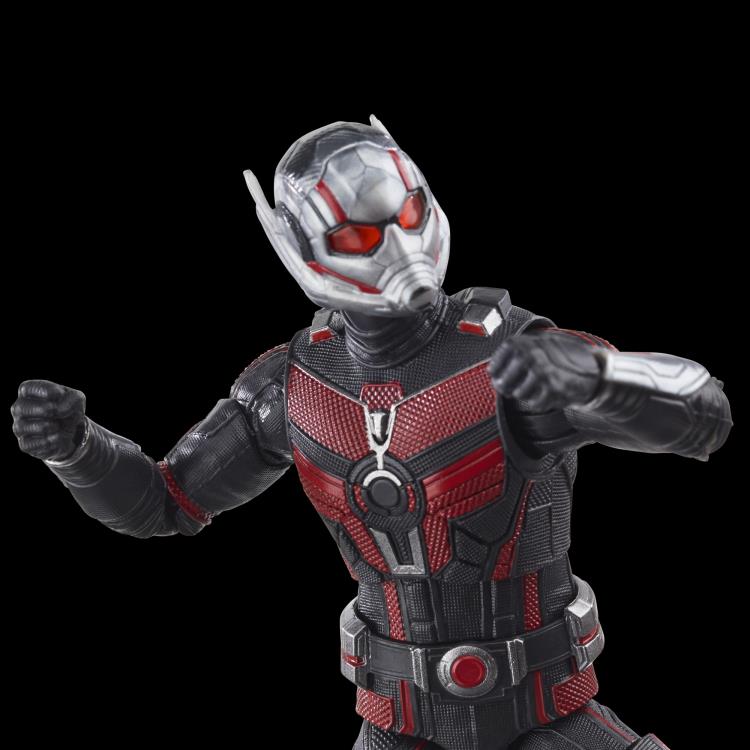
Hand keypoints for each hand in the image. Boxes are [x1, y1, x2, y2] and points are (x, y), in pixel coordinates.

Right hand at [11, 380, 86, 460]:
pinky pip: (29, 444)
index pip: (27, 388)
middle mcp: (20, 409)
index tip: (59, 394)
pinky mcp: (25, 444)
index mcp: (29, 393)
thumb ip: (70, 399)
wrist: (72, 432)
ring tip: (57, 425)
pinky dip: (47, 441)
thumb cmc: (69, 410)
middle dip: (42, 409)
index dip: (44, 390)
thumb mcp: (77, 400)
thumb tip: (57, 410)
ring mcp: (20, 427)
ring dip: (45, 426)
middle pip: (19, 407)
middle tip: (56, 411)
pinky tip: (56, 437)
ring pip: (22, 427)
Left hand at [488, 333, 602, 410]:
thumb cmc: (560, 356)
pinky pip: (533, 403)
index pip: (493, 368)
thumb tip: (492, 374)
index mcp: (519, 343)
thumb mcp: (534, 344)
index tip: (501, 377)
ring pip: (518, 395)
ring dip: (528, 394)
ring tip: (541, 384)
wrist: (592, 365)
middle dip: (509, 389)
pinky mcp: (552, 388)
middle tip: (519, 386)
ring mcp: (540, 371)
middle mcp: (527, 355)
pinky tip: (550, 390)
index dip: (497, 376)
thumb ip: (513, 355)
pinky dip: (541, 401)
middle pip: (502, 385)